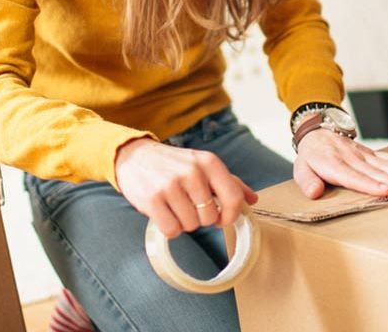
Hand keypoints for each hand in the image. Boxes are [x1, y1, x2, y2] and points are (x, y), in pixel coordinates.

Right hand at [114, 138, 256, 238]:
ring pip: (190, 226)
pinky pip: (172, 230)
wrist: (134, 156)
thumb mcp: (203, 164)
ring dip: (183, 222)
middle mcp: (192, 172)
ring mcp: (171, 185)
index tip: (221, 219)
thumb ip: (229, 182)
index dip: (231, 216)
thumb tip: (253, 200)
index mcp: (209, 162)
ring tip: (174, 205)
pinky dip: (169, 228)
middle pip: (210, 218)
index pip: (233, 198)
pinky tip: (164, 213)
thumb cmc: (174, 164)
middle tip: (188, 205)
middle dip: (200, 218)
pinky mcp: (152, 199)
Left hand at [293, 129, 387, 199]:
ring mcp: (361, 154)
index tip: (385, 190)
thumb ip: (307, 181)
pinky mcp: (368, 152)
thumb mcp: (300, 169)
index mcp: (332, 164)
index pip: (352, 177)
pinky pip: (384, 155)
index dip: (369, 184)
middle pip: (372, 172)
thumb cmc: (310, 156)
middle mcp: (350, 158)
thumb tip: (314, 193)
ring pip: (381, 164)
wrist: (317, 132)